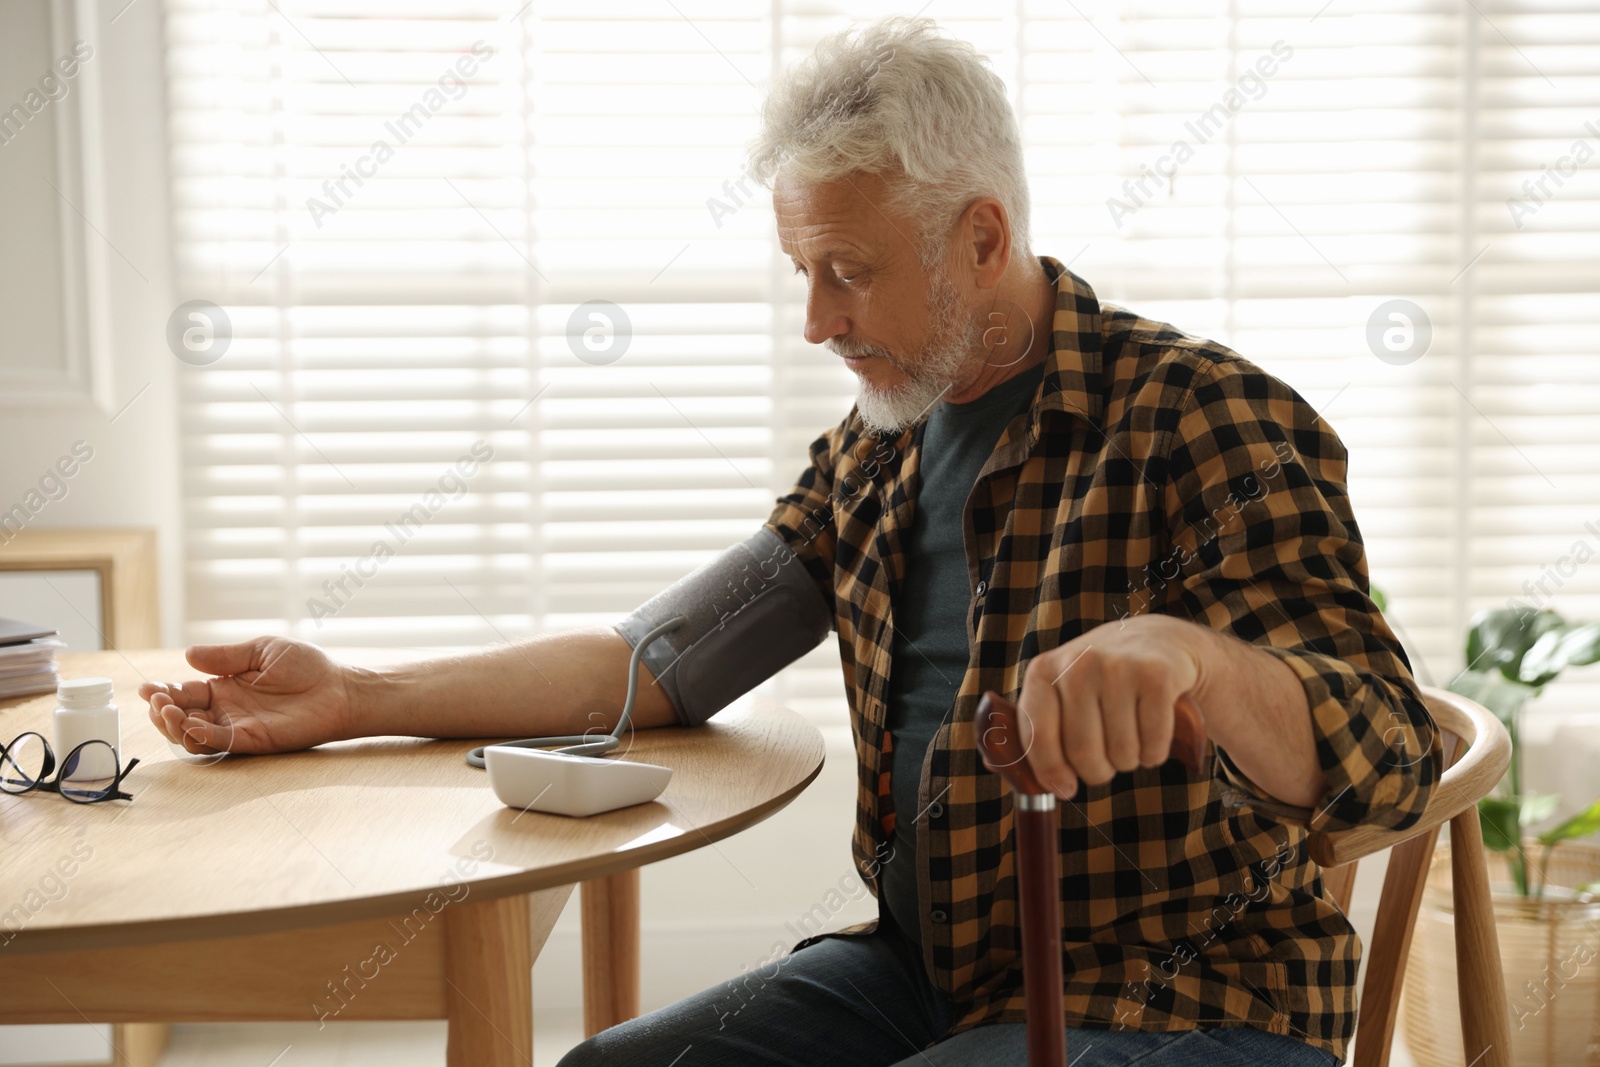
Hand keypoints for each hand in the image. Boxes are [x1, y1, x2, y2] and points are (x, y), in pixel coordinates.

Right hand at [139, 637, 355, 755]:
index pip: (184, 693)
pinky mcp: (253, 740)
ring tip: (166, 710)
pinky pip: (220, 743)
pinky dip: (201, 735)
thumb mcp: (262, 651)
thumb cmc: (306, 667)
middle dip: (161, 711)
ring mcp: (238, 726)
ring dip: (174, 726)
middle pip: (181, 717)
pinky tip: (191, 723)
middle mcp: (226, 710)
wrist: (339, 688)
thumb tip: (188, 655)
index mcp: (225, 687)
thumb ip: (226, 656)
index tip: (146, 688)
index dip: (162, 693)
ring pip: (193, 736)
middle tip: (155, 700)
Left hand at [1005, 614, 1214, 799]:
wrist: (1160, 641)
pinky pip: (1153, 745)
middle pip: (1083, 753)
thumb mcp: (1060, 690)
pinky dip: (1154, 753)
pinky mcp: (1156, 676)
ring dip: (1129, 761)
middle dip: (1098, 772)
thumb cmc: (1101, 679)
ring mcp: (1118, 668)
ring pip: (1122, 753)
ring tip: (1131, 736)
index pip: (1036, 737)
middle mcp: (1077, 665)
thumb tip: (994, 764)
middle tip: (1107, 761)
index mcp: (1043, 671)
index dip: (1049, 772)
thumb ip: (1031, 727)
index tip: (1065, 789)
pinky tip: (1153, 733)